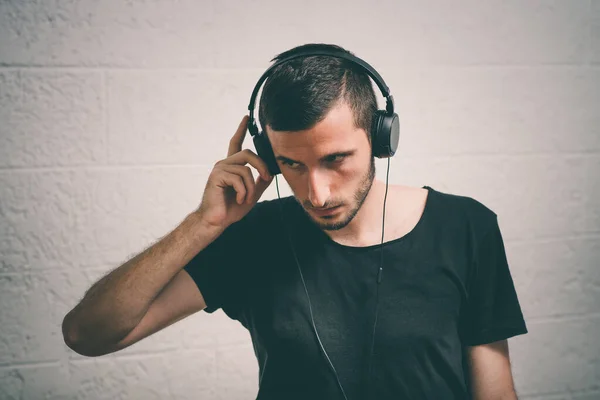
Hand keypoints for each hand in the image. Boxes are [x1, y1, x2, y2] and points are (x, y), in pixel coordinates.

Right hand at [195, 115, 272, 229]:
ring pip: (246, 169)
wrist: (216, 221)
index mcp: (232, 166)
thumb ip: (260, 182)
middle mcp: (224, 164)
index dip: (241, 130)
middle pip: (248, 153)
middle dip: (261, 165)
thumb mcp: (251, 194)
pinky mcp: (217, 176)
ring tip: (245, 199)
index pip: (236, 143)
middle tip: (266, 178)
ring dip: (250, 187)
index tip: (246, 118)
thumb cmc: (231, 209)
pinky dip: (243, 192)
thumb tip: (270, 173)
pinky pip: (238, 179)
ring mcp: (220, 169)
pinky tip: (238, 199)